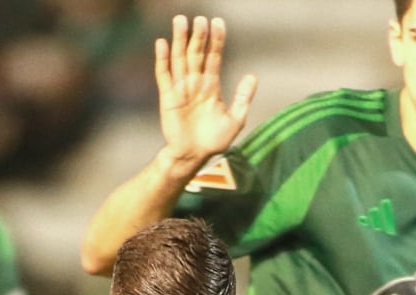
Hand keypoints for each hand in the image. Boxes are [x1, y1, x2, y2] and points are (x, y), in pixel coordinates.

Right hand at [157, 14, 257, 166]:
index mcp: (211, 86)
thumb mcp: (235, 120)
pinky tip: (162, 43)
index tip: (219, 23)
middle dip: (199, 36)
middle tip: (200, 18)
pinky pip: (163, 75)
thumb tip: (253, 76)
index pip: (214, 57)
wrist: (194, 156)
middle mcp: (195, 83)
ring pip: (180, 59)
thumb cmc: (214, 140)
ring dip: (180, 40)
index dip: (217, 41)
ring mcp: (181, 88)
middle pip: (196, 53)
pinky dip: (162, 59)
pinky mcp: (168, 97)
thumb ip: (242, 98)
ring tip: (181, 21)